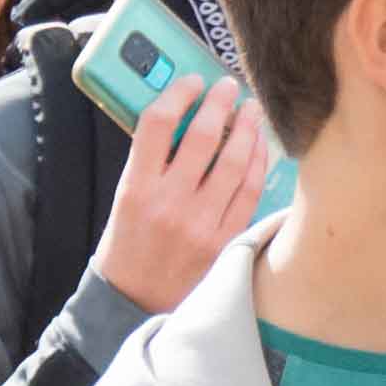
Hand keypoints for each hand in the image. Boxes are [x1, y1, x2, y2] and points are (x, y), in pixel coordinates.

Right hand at [94, 76, 272, 311]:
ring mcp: (200, 225)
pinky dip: (257, 164)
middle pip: (202, 137)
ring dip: (246, 129)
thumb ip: (151, 162)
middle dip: (219, 104)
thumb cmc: (128, 246)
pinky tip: (259, 147)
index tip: (191, 81)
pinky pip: (249, 193)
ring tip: (250, 111)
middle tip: (228, 86)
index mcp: (136, 189)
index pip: (157, 124)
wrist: (134, 303)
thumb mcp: (125, 199)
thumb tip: (185, 118)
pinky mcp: (224, 242)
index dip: (178, 93)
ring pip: (233, 163)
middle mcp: (169, 204)